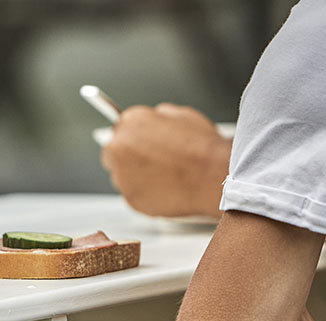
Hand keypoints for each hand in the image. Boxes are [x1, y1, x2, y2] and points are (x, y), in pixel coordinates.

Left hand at [100, 103, 231, 217]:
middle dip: (128, 157)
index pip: (119, 129)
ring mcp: (122, 176)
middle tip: (152, 161)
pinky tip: (166, 189)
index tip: (138, 143)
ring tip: (164, 176)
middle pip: (113, 153)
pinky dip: (146, 194)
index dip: (132, 137)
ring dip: (136, 176)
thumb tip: (151, 120)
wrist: (212, 177)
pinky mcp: (131, 199)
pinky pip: (134, 195)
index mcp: (130, 122)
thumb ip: (157, 118)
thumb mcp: (180, 115)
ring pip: (122, 177)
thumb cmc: (201, 147)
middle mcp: (119, 148)